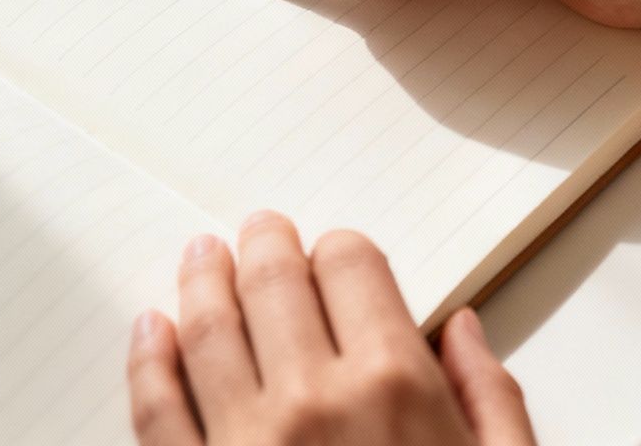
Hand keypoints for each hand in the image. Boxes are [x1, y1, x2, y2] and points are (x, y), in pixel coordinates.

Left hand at [127, 213, 535, 445]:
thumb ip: (492, 401)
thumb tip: (462, 333)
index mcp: (397, 386)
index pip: (353, 266)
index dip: (342, 251)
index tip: (335, 255)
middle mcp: (314, 401)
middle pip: (275, 280)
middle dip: (267, 245)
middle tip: (260, 232)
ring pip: (205, 328)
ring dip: (201, 280)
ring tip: (201, 258)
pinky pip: (156, 409)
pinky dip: (148, 359)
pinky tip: (150, 330)